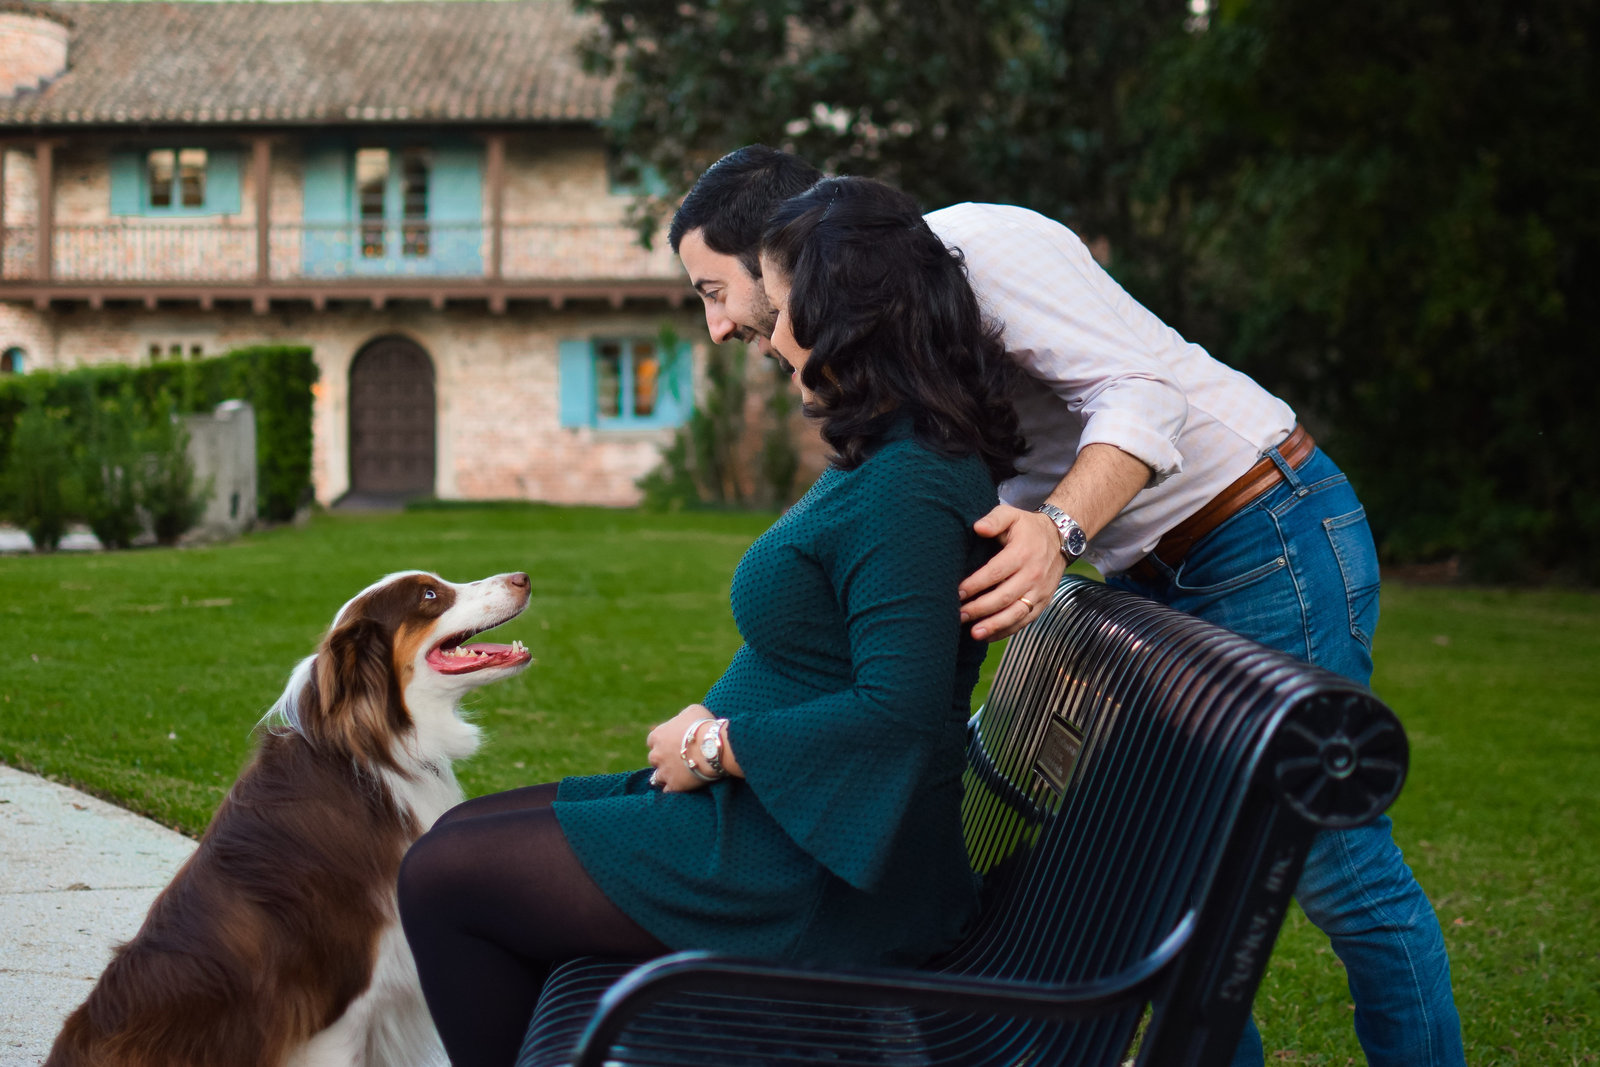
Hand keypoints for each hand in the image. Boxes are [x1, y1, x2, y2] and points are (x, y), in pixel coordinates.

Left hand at [646, 704, 714, 791]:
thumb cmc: (703, 726)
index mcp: (657, 736)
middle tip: (678, 759)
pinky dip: (673, 788)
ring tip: (678, 775)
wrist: (712, 747)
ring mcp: (664, 771)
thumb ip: (682, 717)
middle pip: (654, 759)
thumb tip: (683, 720)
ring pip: (657, 777)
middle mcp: (656, 754)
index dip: (663, 743)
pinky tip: (681, 786)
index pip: (652, 741)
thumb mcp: (692, 711)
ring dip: (666, 776)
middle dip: (663, 759)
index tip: (672, 744)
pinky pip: (668, 791)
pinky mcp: (674, 785)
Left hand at [959, 505, 1066, 641]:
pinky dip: (1006, 630)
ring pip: (1016, 614)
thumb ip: (994, 519)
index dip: (976, 584)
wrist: (1060, 539)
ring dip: (994, 625)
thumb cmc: (1027, 528)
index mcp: (1022, 554)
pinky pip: (1025, 621)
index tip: (957, 593)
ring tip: (974, 633)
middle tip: (958, 616)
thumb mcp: (1012, 515)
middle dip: (979, 609)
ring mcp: (1039, 592)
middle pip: (1003, 597)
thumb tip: (978, 528)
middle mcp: (1032, 575)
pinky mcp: (1042, 602)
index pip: (995, 572)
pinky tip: (988, 636)